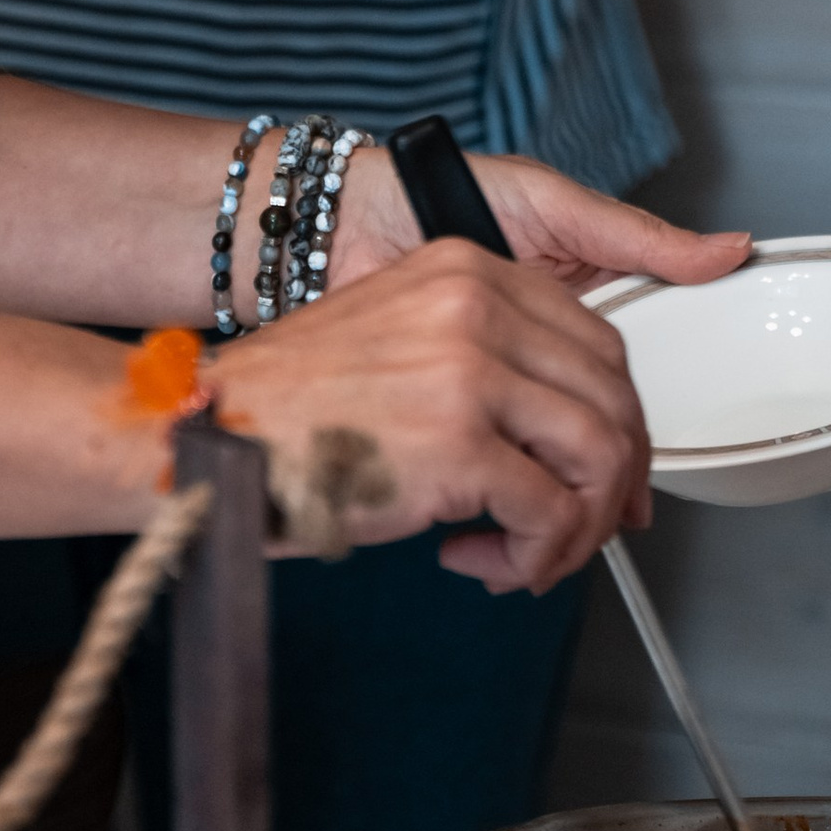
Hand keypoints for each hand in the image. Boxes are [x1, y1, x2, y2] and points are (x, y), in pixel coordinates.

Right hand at [207, 161, 747, 594]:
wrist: (214, 438)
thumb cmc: (291, 409)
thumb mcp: (398, 336)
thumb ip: (483, 355)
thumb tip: (566, 427)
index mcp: (466, 269)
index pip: (594, 338)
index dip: (616, 415)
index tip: (610, 468)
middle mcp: (477, 305)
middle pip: (611, 396)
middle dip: (613, 479)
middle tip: (588, 527)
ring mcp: (472, 372)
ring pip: (598, 457)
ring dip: (575, 527)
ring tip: (527, 554)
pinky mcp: (460, 445)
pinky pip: (552, 514)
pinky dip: (537, 556)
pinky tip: (483, 561)